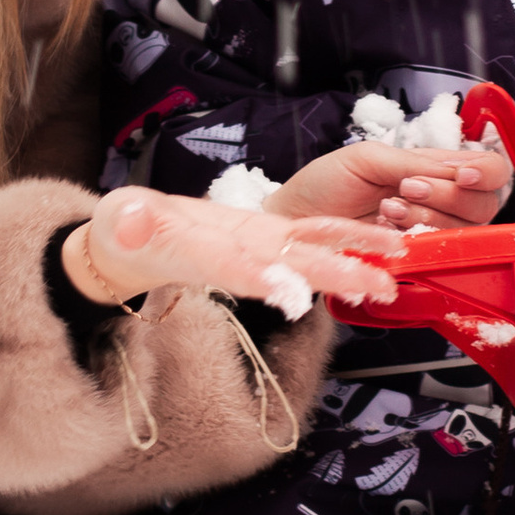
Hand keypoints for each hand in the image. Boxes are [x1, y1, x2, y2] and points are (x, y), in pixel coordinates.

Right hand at [66, 186, 404, 308]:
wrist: (136, 248)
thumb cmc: (124, 236)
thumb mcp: (119, 226)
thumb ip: (130, 225)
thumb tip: (133, 223)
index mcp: (201, 256)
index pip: (233, 269)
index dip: (263, 278)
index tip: (294, 291)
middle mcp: (239, 258)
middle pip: (290, 269)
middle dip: (335, 277)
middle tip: (378, 287)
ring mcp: (257, 250)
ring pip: (311, 254)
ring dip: (354, 263)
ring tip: (395, 270)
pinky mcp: (266, 236)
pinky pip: (313, 235)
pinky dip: (348, 236)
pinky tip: (383, 238)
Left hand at [271, 136, 513, 234]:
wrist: (294, 221)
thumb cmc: (325, 184)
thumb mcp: (368, 158)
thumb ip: (413, 161)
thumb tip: (456, 169)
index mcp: (436, 169)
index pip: (491, 171)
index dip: (486, 173)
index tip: (459, 175)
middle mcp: (442, 202)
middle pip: (486, 204)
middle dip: (448, 196)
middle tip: (406, 188)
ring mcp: (431, 233)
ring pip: (465, 231)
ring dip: (428, 216)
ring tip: (387, 208)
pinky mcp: (416, 260)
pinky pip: (439, 254)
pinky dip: (415, 239)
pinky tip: (386, 228)